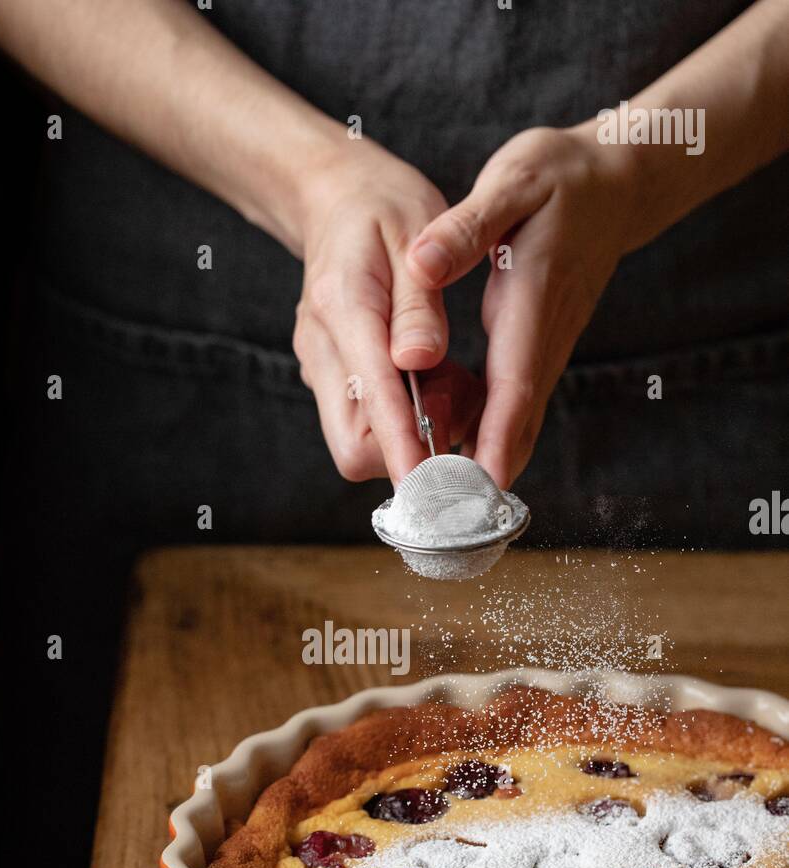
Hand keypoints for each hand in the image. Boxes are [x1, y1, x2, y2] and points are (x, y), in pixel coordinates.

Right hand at [294, 139, 482, 482]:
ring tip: (447, 378)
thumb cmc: (383, 207)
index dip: (403, 448)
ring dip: (410, 433)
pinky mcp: (331, 376)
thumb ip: (419, 304)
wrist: (333, 194)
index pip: (372, 400)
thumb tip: (421, 361)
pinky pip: (365, 421)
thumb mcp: (413, 232)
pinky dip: (402, 417)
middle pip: (354, 446)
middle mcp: (323, 348)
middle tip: (456, 401)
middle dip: (408, 449)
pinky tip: (430, 376)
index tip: (430, 485)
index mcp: (343, 307)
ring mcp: (322, 367)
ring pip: (358, 441)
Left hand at [406, 125, 635, 487]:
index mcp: (531, 299)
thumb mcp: (512, 181)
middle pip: (520, 419)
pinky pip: (518, 402)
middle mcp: (545, 335)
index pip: (515, 382)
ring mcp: (548, 346)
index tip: (482, 484)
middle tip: (452, 519)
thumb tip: (424, 263)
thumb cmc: (559, 177)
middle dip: (489, 472)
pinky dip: (495, 435)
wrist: (614, 181)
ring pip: (521, 418)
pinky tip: (460, 456)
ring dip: (490, 462)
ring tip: (446, 504)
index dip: (498, 437)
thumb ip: (469, 225)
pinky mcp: (543, 347)